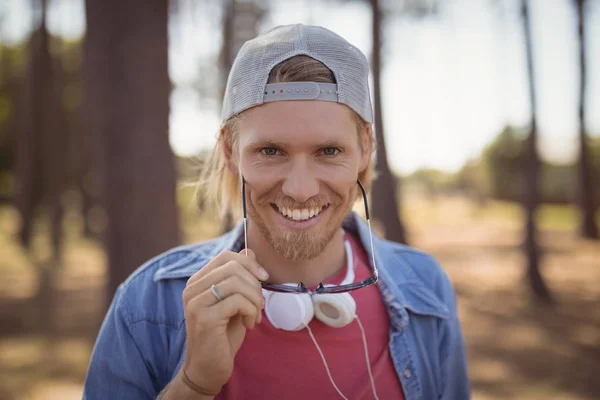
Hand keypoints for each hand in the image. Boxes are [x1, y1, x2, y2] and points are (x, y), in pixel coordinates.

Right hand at [180, 249, 267, 394]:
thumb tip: (249, 251)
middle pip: (233, 266)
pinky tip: (250, 324)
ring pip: (236, 282)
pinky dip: (251, 311)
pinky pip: (237, 301)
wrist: (208, 368)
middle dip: (255, 284)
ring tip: (255, 315)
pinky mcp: (204, 318)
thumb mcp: (235, 301)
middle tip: (259, 304)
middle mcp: (192, 288)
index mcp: (198, 281)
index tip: (263, 278)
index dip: (249, 263)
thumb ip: (239, 277)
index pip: (226, 256)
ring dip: (255, 299)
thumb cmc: (223, 335)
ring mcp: (195, 303)